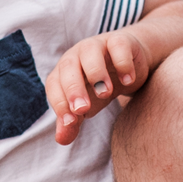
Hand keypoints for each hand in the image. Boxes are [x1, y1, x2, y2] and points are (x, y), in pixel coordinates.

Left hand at [48, 27, 156, 144]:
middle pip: (68, 67)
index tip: (71, 122)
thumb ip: (74, 122)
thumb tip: (61, 140)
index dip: (59, 103)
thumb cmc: (100, 86)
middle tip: (82, 109)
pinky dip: (123, 63)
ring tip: (106, 93)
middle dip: (73, 89)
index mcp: (63, 72)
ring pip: (90, 52)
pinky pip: (118, 46)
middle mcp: (76, 56)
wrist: (128, 62)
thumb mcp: (88, 106)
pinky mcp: (119, 41)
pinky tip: (128, 81)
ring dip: (96, 73)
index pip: (54, 85)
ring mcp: (97, 45)